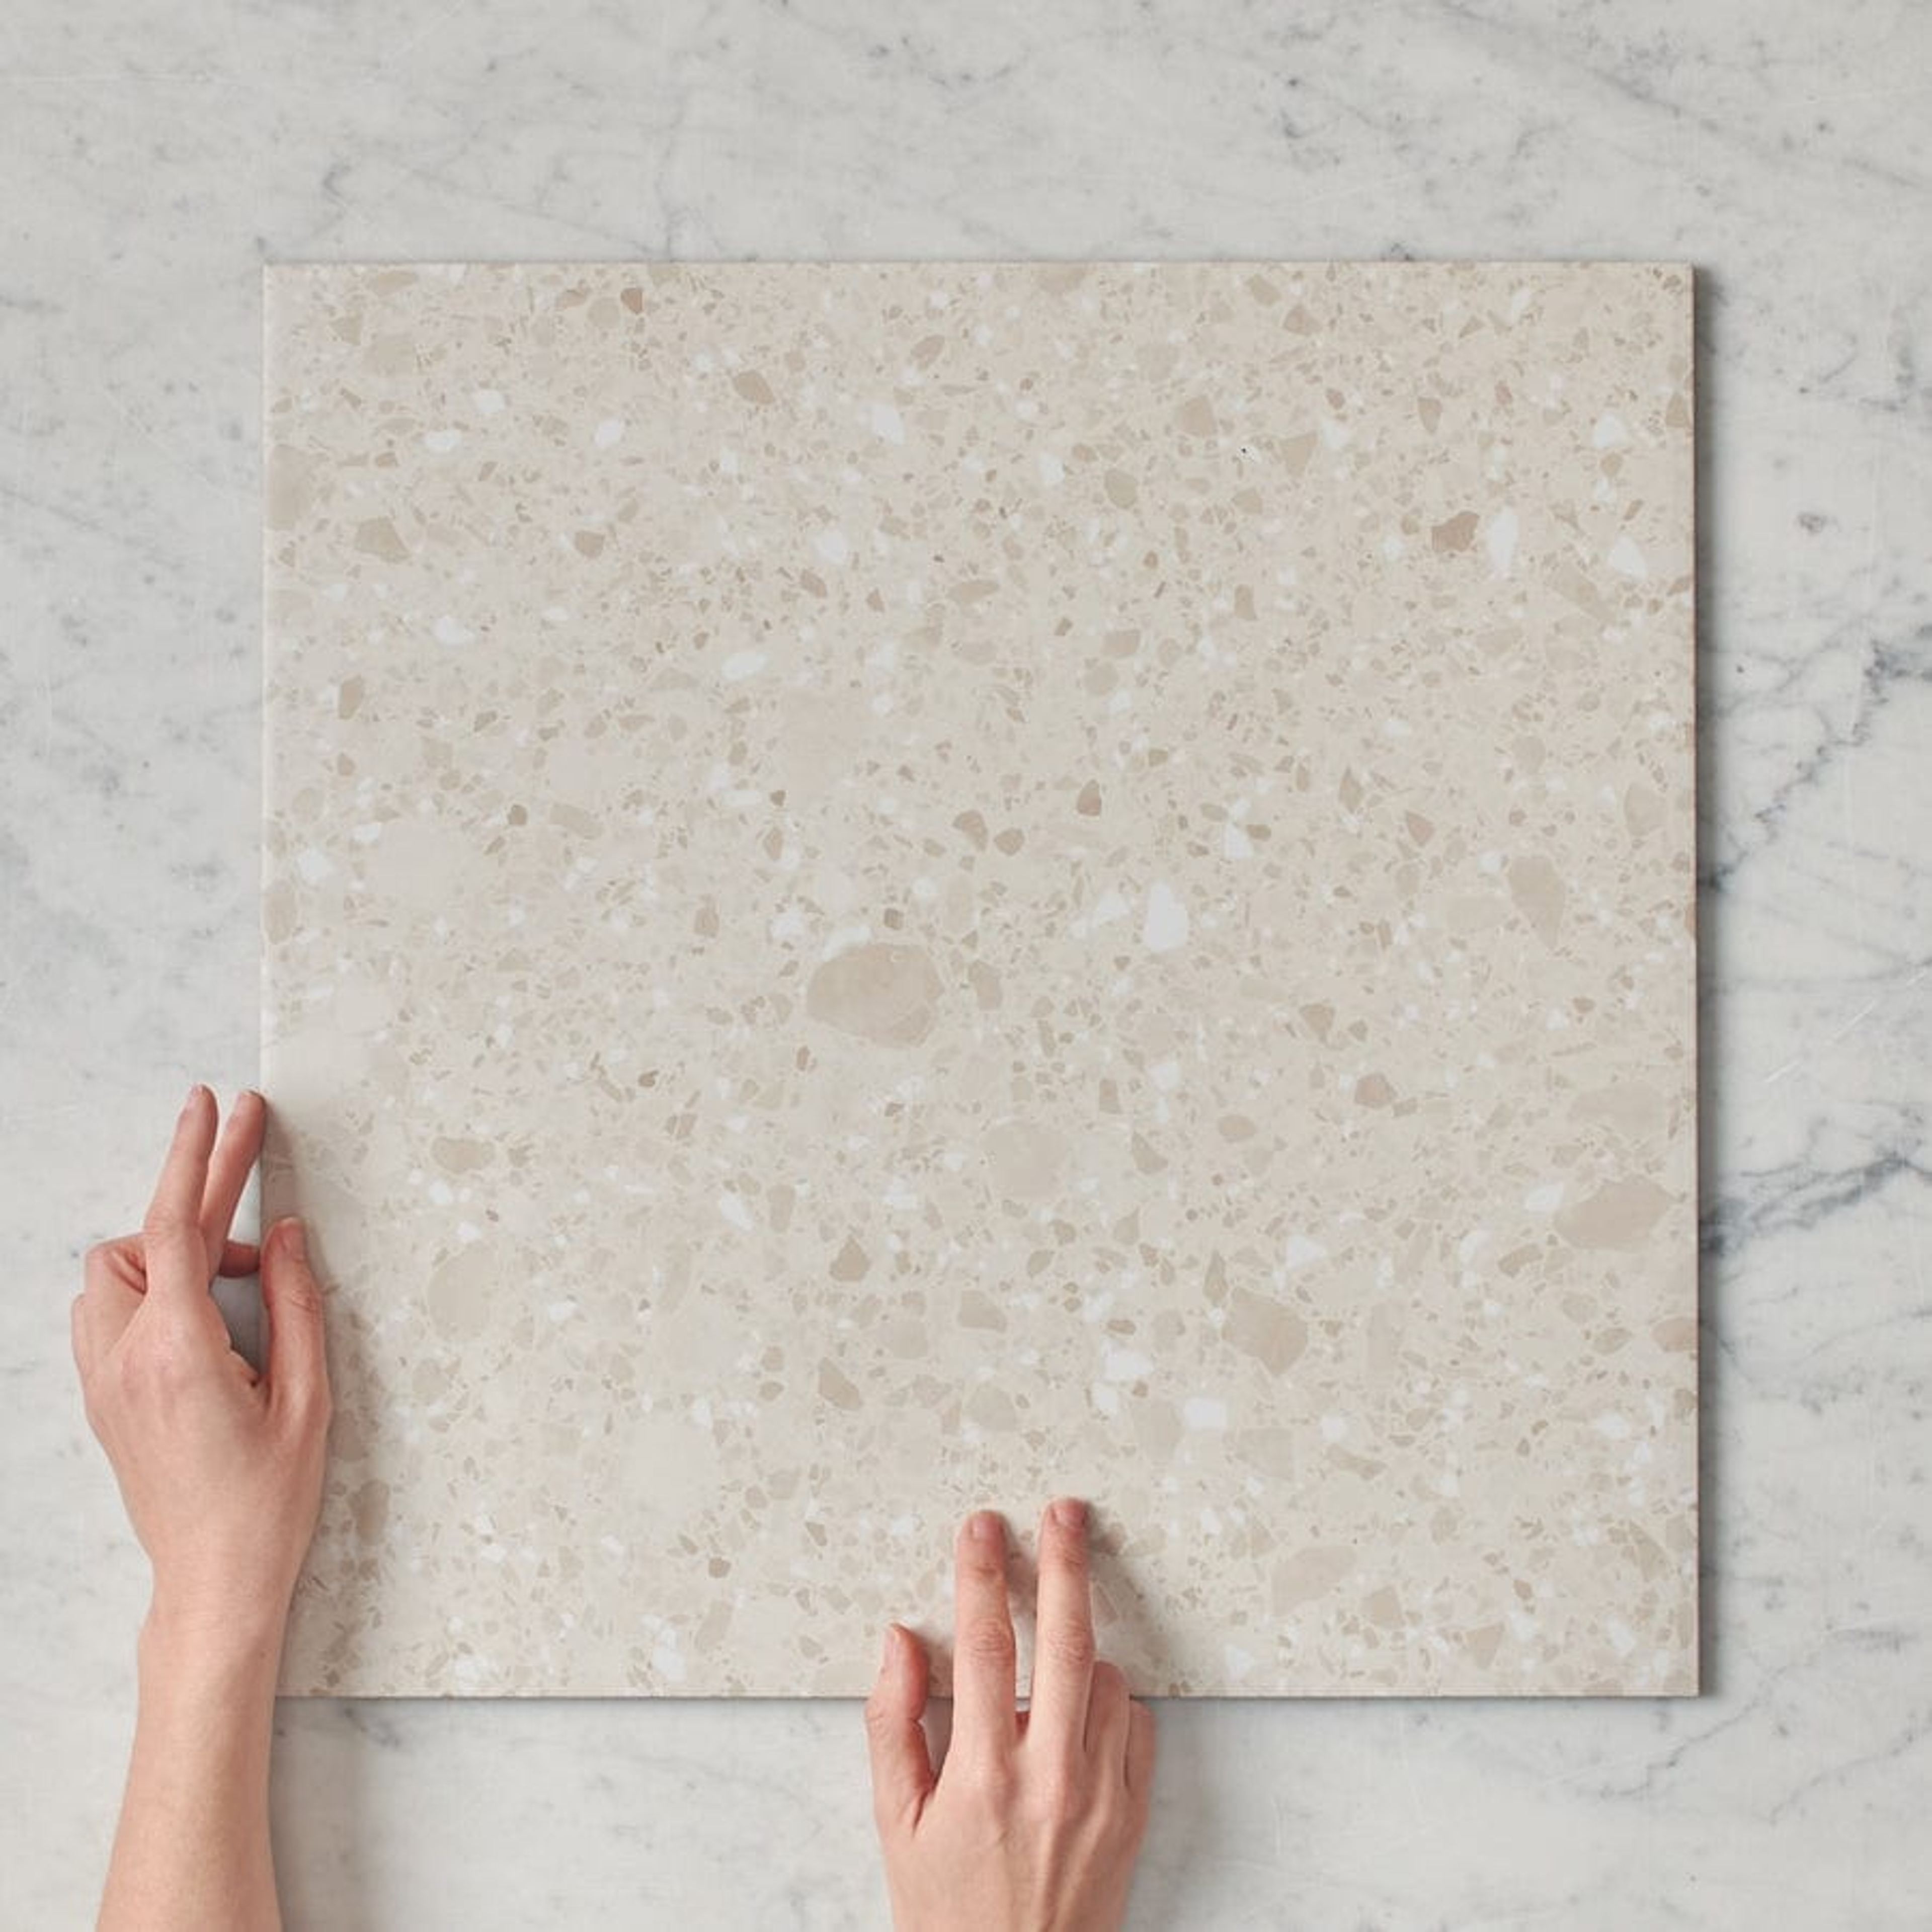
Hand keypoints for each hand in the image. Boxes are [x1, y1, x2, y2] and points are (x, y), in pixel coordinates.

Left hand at [71, 1084, 330, 1653]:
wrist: (211, 1581)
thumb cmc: (268, 1500)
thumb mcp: (308, 1396)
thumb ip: (294, 1303)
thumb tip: (280, 1233)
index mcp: (178, 1351)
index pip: (179, 1225)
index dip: (198, 1155)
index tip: (214, 1105)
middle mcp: (125, 1358)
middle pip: (146, 1239)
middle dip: (200, 1193)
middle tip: (251, 1147)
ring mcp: (105, 1380)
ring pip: (116, 1274)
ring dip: (172, 1252)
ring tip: (237, 1278)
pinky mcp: (103, 1398)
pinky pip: (109, 1313)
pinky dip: (152, 1290)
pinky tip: (203, 1312)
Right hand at [865, 1500, 1154, 1931]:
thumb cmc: (947, 1912)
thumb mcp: (895, 1823)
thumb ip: (893, 1723)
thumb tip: (898, 1640)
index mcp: (983, 1775)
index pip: (986, 1645)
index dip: (982, 1575)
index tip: (982, 1528)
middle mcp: (1051, 1778)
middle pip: (1068, 1641)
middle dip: (1065, 1564)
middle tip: (1064, 1513)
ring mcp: (1102, 1797)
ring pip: (1109, 1681)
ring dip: (1082, 1654)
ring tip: (1048, 1669)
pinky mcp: (1134, 1816)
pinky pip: (1138, 1727)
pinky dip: (1113, 1706)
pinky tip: (1078, 1718)